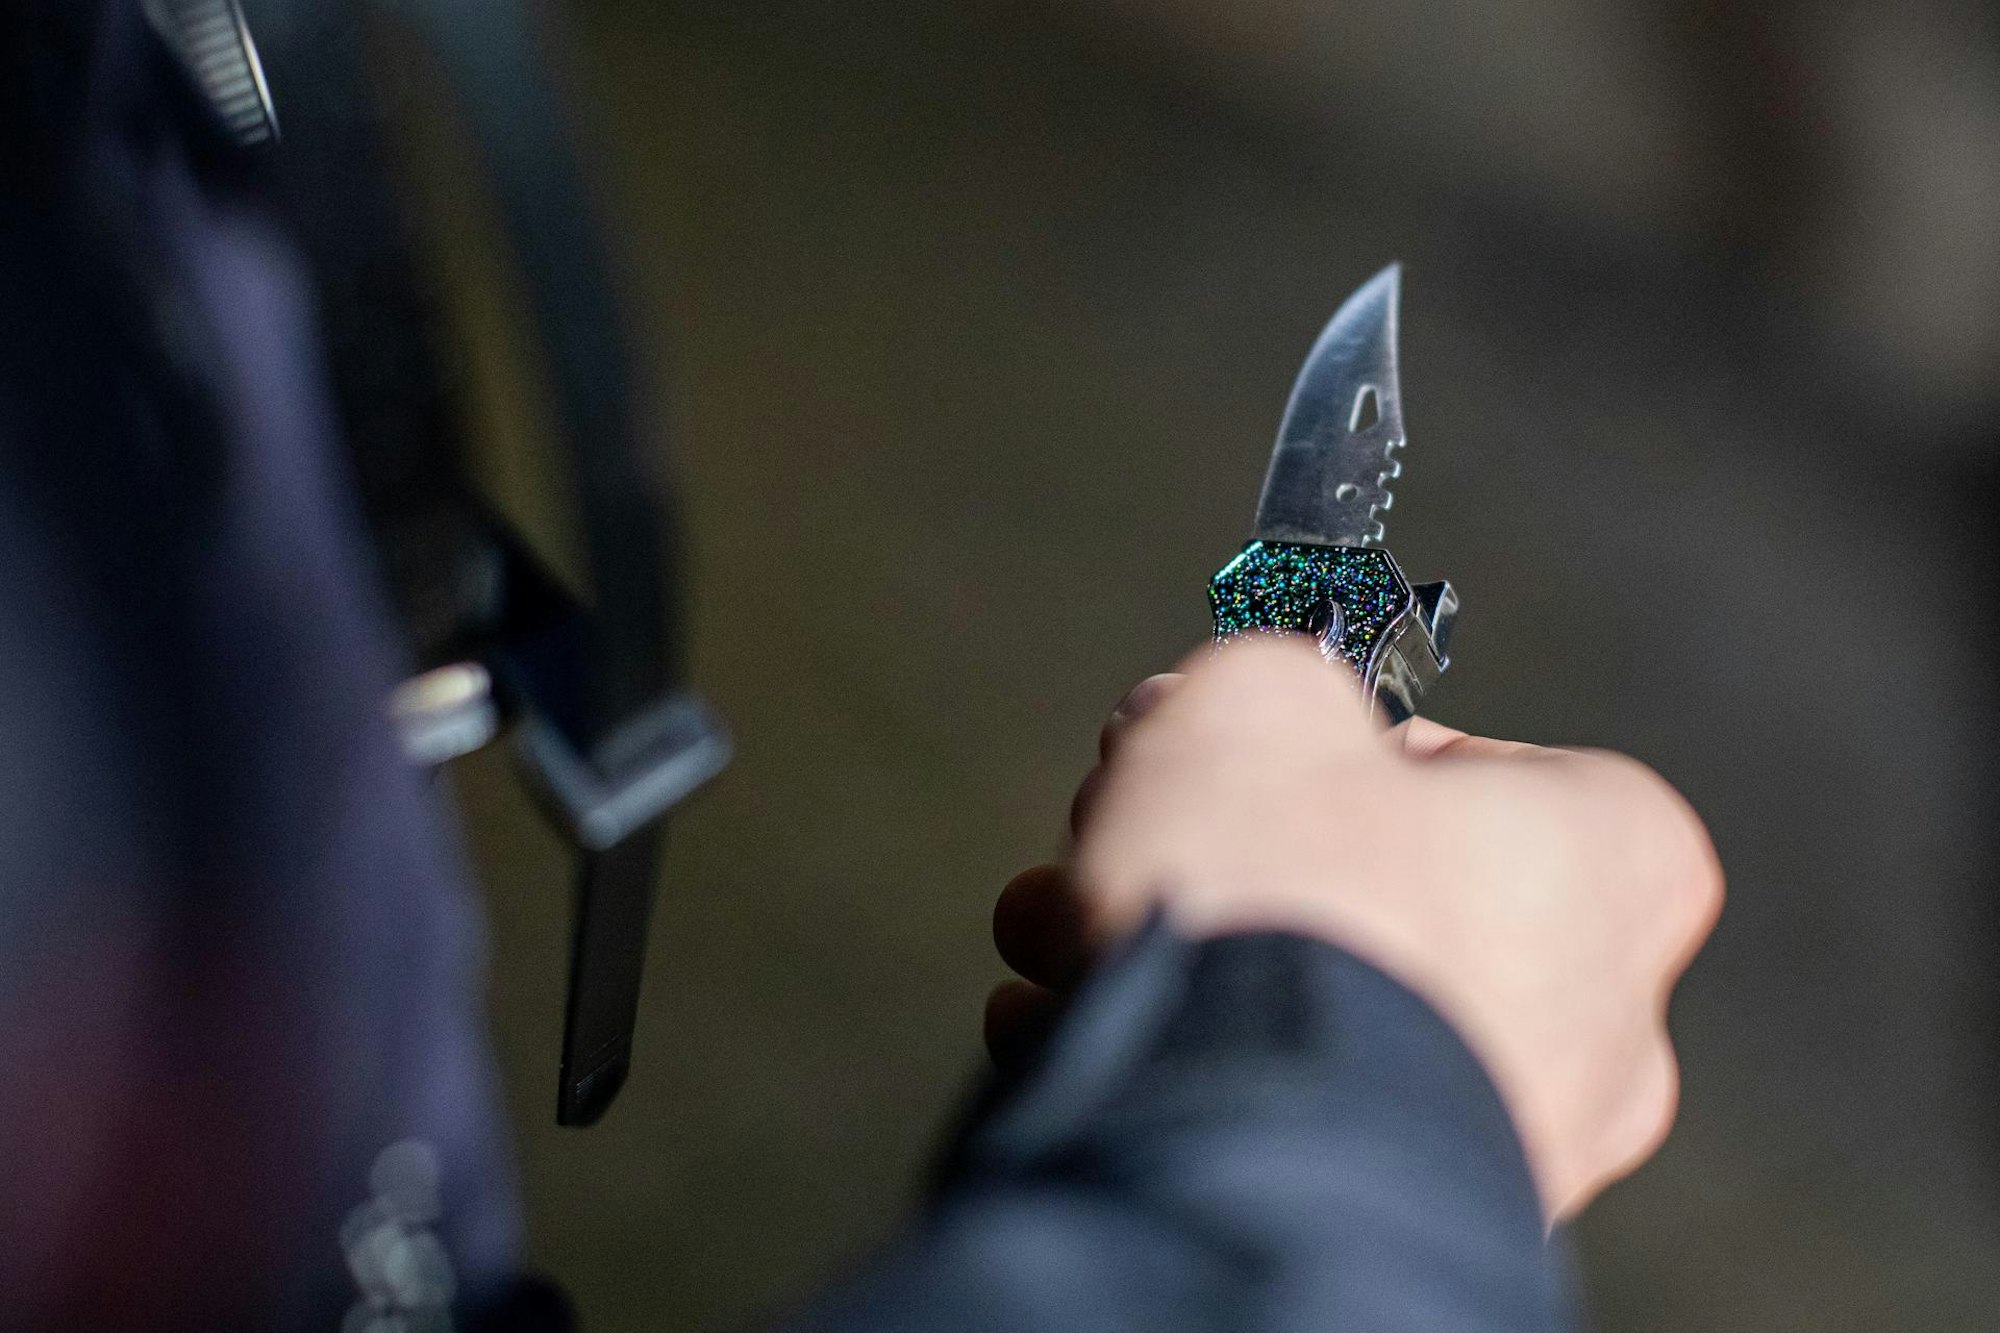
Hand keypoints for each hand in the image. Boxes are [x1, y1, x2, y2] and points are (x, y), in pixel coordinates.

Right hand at [989, 636, 1721, 1220]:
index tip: (1244, 751)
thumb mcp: (1260, 701)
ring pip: (1323, 1011)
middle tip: (1117, 826)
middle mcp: (1601, 1020)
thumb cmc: (1289, 901)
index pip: (1477, 764)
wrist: (1245, 1153)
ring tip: (1046, 930)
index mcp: (1615, 861)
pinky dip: (1182, 1064)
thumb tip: (1239, 718)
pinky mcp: (1418, 1232)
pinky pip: (1290, 1118)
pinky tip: (1067, 1025)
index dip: (1334, 744)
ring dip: (1178, 952)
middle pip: (1380, 890)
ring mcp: (1519, 1146)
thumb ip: (1269, 684)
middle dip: (1226, 854)